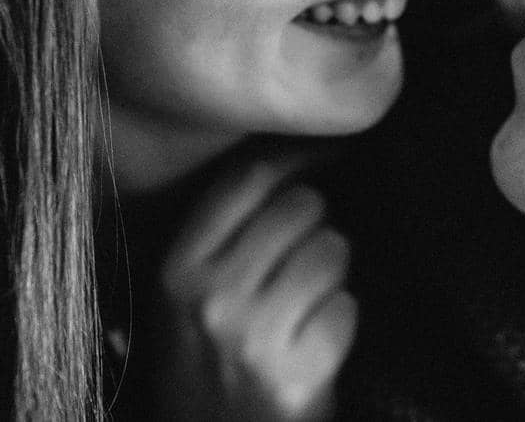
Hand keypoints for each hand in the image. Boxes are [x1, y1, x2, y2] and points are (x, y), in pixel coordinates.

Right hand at [149, 157, 356, 420]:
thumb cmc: (203, 364)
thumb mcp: (184, 295)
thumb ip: (222, 232)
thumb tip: (293, 158)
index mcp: (178, 268)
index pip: (247, 180)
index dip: (296, 155)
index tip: (327, 148)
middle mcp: (212, 297)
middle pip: (300, 207)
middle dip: (316, 223)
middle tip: (305, 252)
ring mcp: (255, 338)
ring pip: (330, 251)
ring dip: (331, 271)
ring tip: (307, 298)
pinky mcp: (298, 376)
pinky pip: (346, 309)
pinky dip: (340, 319)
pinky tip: (316, 337)